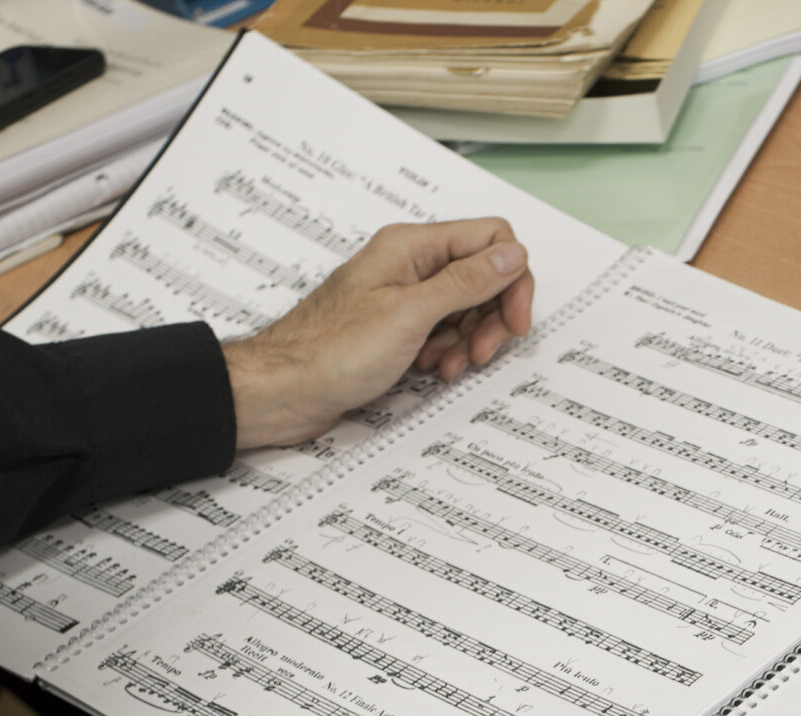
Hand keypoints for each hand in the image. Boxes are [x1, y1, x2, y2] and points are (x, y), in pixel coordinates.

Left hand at [223, 218, 535, 449]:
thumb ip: (466, 281)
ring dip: (469, 341)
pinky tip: (433, 370)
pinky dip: (448, 353)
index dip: (512, 279)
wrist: (285, 391)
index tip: (514, 320)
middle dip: (491, 317)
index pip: (491, 238)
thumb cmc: (331, 352)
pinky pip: (443, 332)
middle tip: (482, 352)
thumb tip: (512, 254)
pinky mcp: (398, 328)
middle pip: (483, 276)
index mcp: (412, 247)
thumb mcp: (410, 314)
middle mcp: (410, 265)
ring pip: (466, 308)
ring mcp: (404, 297)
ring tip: (449, 366)